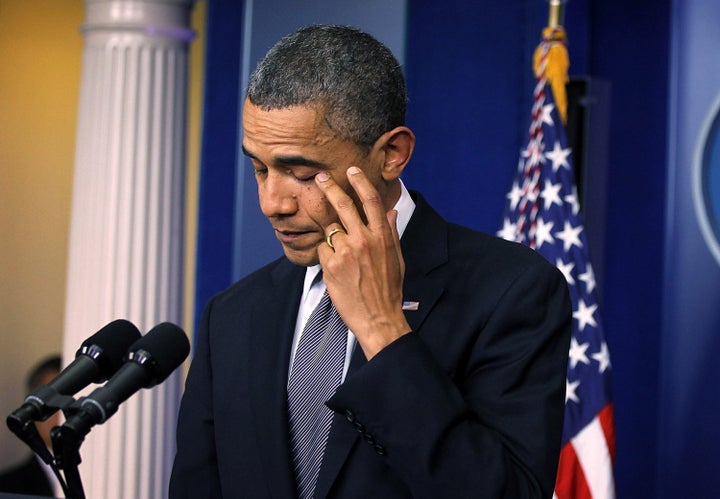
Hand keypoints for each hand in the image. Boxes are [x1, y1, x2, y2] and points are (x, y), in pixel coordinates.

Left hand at [315, 167, 411, 358]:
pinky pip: (323, 249)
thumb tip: (391, 211)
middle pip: (343, 204)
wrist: (378, 318)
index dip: (360, 181)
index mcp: (382, 236)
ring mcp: (346, 251)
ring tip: (340, 251)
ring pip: (330, 229)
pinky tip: (337, 269)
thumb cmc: (389, 289)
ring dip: (331, 234)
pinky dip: (327, 254)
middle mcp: (364, 239)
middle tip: (320, 178)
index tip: (352, 170)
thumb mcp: (396, 258)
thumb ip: (390, 232)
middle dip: (329, 187)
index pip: (371, 199)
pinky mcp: (331, 265)